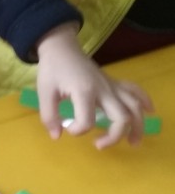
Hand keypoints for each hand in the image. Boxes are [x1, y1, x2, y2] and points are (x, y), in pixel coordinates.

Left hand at [35, 24, 153, 148]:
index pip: (87, 121)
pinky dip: (144, 100)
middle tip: (98, 145)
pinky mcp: (113, 82)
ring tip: (132, 143)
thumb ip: (49, 115)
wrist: (61, 48)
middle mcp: (103, 89)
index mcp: (84, 91)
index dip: (77, 130)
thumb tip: (57, 136)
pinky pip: (134, 90)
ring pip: (134, 107)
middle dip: (114, 137)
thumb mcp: (44, 92)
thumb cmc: (52, 69)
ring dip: (137, 126)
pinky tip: (149, 112)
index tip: (66, 127)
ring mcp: (111, 85)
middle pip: (122, 117)